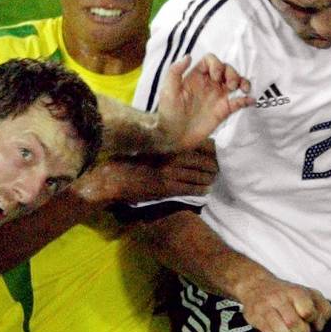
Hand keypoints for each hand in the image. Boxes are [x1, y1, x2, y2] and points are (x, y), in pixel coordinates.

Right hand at [75, 139, 217, 203]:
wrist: (112, 179)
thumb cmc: (126, 160)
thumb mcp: (146, 146)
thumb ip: (163, 144)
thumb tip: (179, 141)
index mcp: (166, 144)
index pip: (197, 144)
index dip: (210, 149)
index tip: (215, 151)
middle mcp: (171, 157)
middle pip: (202, 161)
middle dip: (212, 165)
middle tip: (218, 168)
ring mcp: (170, 174)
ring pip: (198, 176)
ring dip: (208, 178)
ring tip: (213, 178)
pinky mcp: (166, 189)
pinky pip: (189, 189)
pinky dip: (200, 189)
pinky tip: (206, 190)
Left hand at [157, 54, 252, 150]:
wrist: (173, 136)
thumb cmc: (168, 113)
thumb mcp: (168, 91)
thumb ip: (175, 72)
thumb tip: (188, 56)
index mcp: (196, 76)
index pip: (211, 61)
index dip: (216, 64)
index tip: (215, 77)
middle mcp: (209, 84)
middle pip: (226, 69)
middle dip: (232, 73)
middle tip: (230, 86)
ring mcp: (217, 97)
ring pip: (235, 82)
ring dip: (242, 82)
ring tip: (243, 89)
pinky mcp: (224, 110)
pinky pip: (239, 102)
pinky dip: (247, 100)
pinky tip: (250, 100)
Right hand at [234, 273, 330, 331]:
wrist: (256, 285)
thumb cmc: (288, 294)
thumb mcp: (309, 294)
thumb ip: (324, 308)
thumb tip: (318, 327)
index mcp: (295, 291)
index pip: (308, 312)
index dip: (312, 319)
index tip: (309, 318)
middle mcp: (279, 297)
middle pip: (295, 325)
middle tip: (300, 330)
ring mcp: (265, 307)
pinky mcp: (255, 318)